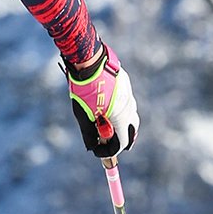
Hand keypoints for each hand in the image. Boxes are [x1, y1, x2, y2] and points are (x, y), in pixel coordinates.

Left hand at [65, 43, 139, 157]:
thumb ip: (89, 133)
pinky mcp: (126, 86)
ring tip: (104, 127)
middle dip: (119, 142)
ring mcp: (130, 96)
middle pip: (130, 132)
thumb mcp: (82, 115)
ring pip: (129, 118)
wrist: (90, 61)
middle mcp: (130, 108)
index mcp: (120, 118)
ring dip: (119, 126)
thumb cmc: (84, 90)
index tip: (97, 151)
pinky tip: (104, 107)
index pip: (120, 144)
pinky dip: (118, 111)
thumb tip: (92, 147)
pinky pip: (125, 104)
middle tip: (107, 146)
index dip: (108, 152)